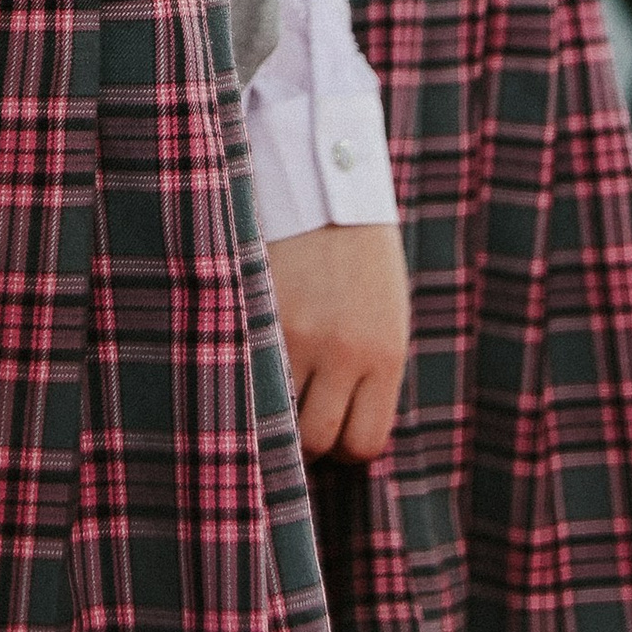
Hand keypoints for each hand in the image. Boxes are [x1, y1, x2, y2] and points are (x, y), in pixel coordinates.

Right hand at [265, 223, 409, 462]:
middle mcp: (345, 353)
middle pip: (320, 439)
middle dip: (306, 439)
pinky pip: (250, 368)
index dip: (344, 446)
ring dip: (272, 410)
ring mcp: (300, 333)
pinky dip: (247, 370)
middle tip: (295, 413)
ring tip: (269, 387)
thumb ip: (367, 371)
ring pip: (279, 413)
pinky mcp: (263, 311)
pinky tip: (246, 354)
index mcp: (385, 356)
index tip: (331, 427)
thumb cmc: (360, 255)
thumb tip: (339, 426)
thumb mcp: (384, 317)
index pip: (364, 442)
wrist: (326, 186)